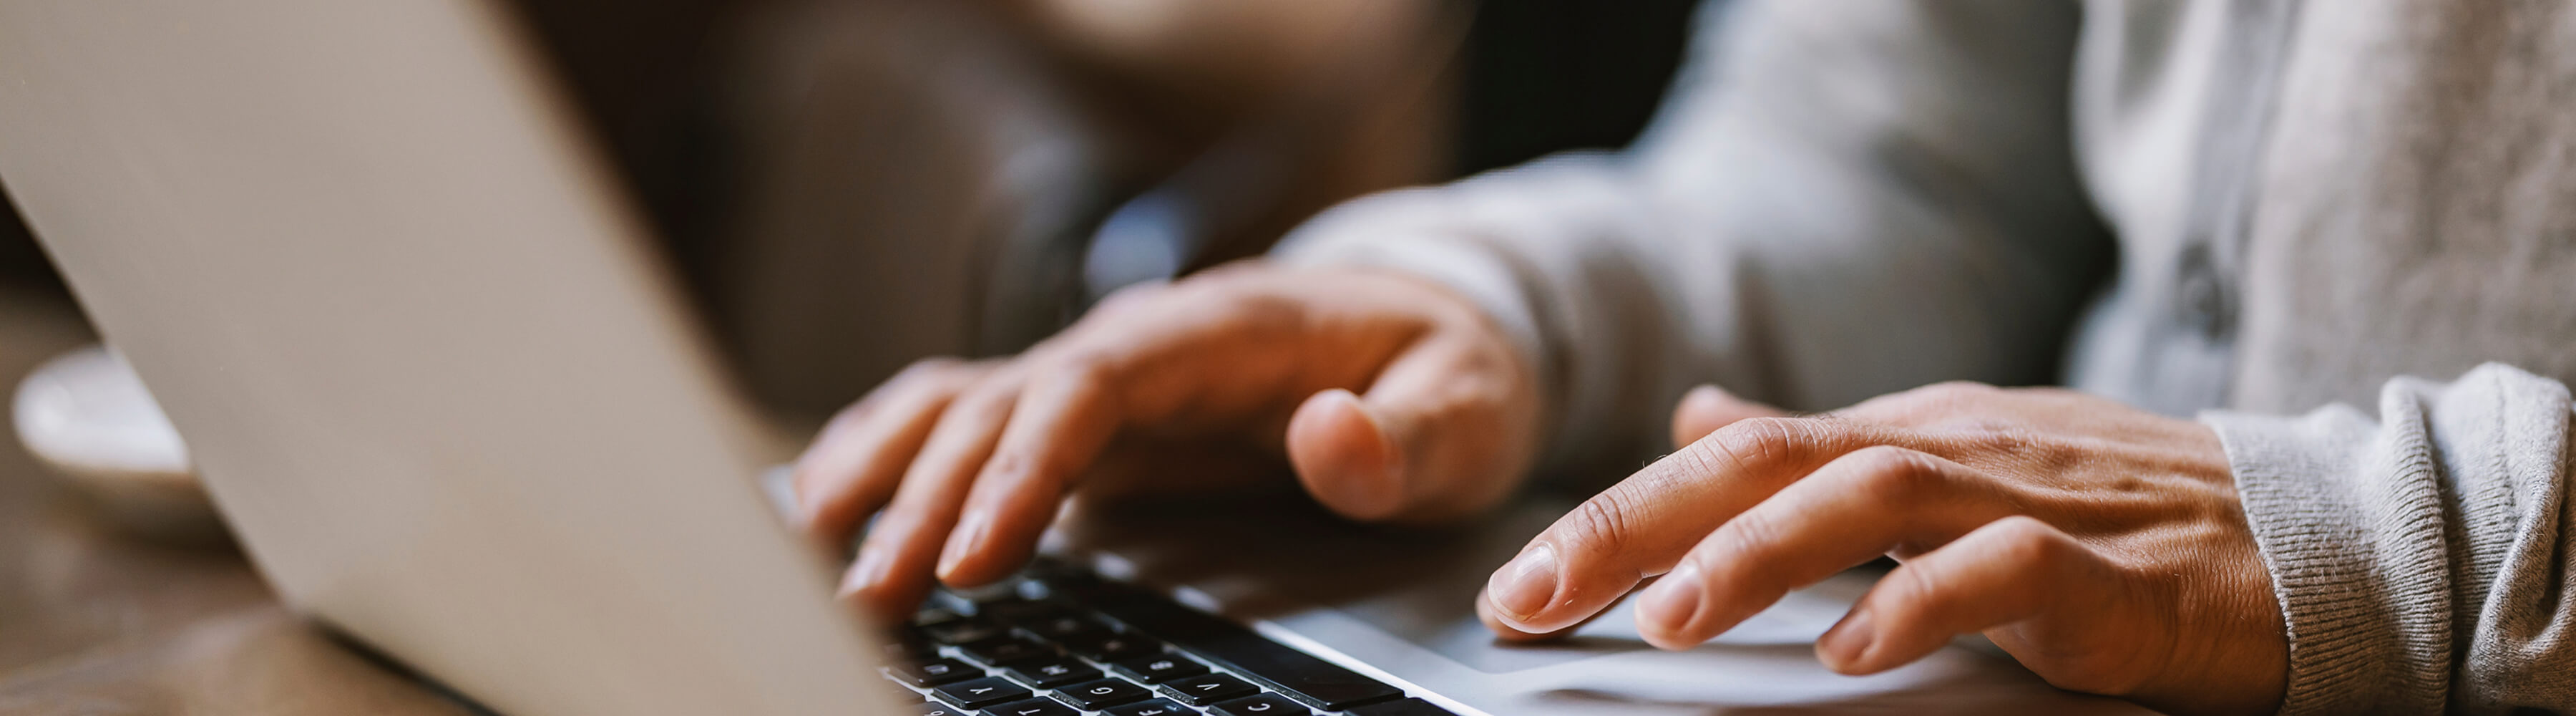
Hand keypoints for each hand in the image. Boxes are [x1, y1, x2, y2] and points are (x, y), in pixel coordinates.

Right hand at [793, 263, 1539, 621]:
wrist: (1434, 335)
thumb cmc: (1447, 374)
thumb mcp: (1464, 410)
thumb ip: (1401, 434)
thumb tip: (1325, 437)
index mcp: (1218, 333)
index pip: (1089, 386)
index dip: (1021, 467)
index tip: (980, 557)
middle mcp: (1140, 344)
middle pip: (1001, 404)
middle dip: (927, 500)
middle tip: (873, 598)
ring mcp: (1104, 378)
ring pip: (959, 404)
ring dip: (882, 473)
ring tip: (815, 554)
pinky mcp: (1086, 419)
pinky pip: (967, 426)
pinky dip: (893, 460)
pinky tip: (830, 511)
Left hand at [1478, 382, 2285, 715]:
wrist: (2310, 536)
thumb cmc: (2113, 517)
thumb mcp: (1947, 466)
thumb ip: (1821, 457)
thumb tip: (1702, 419)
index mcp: (1903, 435)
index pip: (1733, 456)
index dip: (1619, 514)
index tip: (1521, 584)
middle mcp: (1950, 450)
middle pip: (1770, 461)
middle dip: (1640, 526)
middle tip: (1537, 595)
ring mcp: (2030, 501)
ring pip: (1871, 496)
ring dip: (1758, 555)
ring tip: (1670, 617)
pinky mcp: (2111, 573)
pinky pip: (2006, 575)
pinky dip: (1922, 603)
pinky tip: (1853, 650)